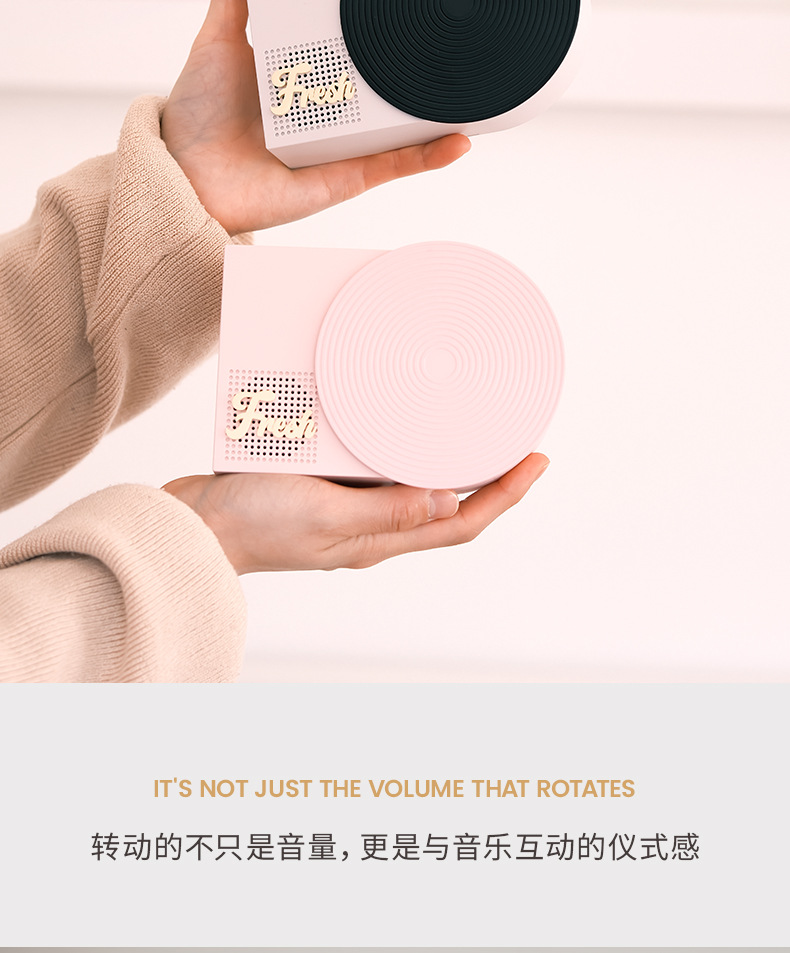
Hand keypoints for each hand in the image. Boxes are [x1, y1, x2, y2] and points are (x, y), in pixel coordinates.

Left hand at [161, 0, 470, 235]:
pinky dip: (430, 155)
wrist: (184, 179)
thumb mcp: (217, 41)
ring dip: (440, 98)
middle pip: (387, 66)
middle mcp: (332, 99)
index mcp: (309, 65)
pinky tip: (460, 139)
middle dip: (421, 38)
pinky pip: (397, 164)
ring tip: (474, 69)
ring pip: (403, 115)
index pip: (353, 21)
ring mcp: (345, 136)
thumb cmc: (197, 115)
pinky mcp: (348, 175)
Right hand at [163, 453, 548, 574]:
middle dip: (487, 472)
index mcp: (379, 541)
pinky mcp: (319, 487)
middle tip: (515, 433)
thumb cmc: (253, 526)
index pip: (462, 521)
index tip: (539, 459)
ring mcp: (346, 508)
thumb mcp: (326, 515)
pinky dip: (392, 441)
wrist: (191, 526)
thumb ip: (385, 510)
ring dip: (442, 454)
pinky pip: (371, 465)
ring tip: (466, 419)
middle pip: (446, 502)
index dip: (506, 493)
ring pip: (410, 480)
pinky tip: (391, 415)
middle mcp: (370, 528)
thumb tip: (450, 498)